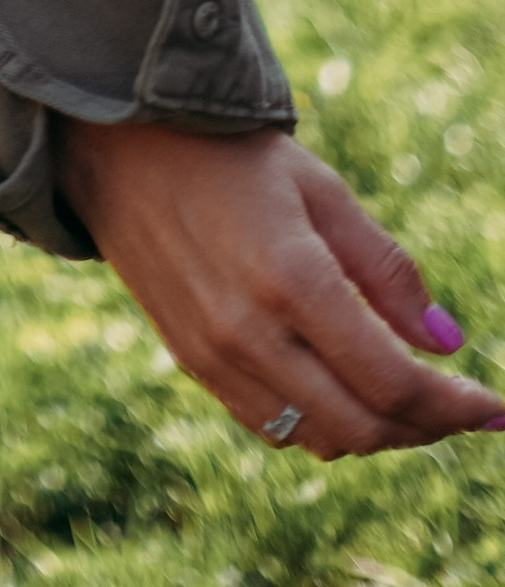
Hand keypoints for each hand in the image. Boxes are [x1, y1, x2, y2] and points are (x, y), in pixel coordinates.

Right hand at [60, 118, 504, 459]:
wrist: (120, 147)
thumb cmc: (231, 155)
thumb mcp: (321, 190)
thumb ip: (387, 269)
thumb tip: (447, 343)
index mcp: (291, 278)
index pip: (394, 381)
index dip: (456, 406)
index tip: (495, 407)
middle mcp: (249, 331)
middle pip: (363, 427)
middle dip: (425, 427)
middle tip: (458, 406)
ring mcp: (214, 355)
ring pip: (319, 439)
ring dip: (375, 433)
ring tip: (406, 402)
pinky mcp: (191, 362)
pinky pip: (273, 427)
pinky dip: (321, 425)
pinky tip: (342, 391)